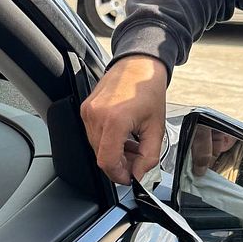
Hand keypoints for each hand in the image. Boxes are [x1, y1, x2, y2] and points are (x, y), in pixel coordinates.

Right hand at [80, 55, 166, 183]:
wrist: (138, 64)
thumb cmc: (148, 89)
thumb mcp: (156, 128)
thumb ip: (149, 157)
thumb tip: (139, 175)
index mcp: (114, 120)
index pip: (107, 162)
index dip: (119, 175)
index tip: (130, 178)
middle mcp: (96, 116)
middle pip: (101, 157)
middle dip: (120, 165)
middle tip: (136, 161)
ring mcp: (88, 112)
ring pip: (97, 148)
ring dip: (114, 154)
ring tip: (132, 146)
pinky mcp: (86, 110)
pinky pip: (94, 136)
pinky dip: (108, 142)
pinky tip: (123, 137)